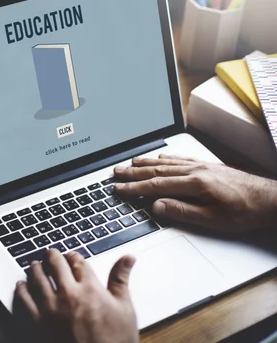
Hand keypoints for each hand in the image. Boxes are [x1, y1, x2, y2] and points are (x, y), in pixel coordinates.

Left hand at [13, 250, 137, 342]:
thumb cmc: (114, 342)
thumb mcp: (124, 310)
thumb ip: (121, 280)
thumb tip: (127, 258)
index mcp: (90, 289)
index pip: (78, 262)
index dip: (74, 256)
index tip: (71, 255)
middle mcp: (68, 294)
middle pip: (55, 265)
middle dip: (52, 256)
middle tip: (50, 254)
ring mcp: (51, 308)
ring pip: (37, 278)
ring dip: (35, 268)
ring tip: (34, 265)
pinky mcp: (37, 323)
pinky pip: (24, 299)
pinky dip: (21, 289)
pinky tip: (21, 285)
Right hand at [114, 155, 276, 232]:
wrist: (270, 199)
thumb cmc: (244, 211)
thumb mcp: (212, 219)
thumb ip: (182, 211)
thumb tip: (157, 206)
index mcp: (193, 184)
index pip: (155, 185)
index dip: (134, 188)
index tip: (119, 189)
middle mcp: (194, 171)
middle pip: (156, 170)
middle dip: (133, 172)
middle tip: (116, 173)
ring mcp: (200, 166)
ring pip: (166, 162)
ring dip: (145, 163)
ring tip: (130, 163)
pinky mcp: (207, 166)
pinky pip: (180, 158)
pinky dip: (165, 158)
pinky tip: (159, 157)